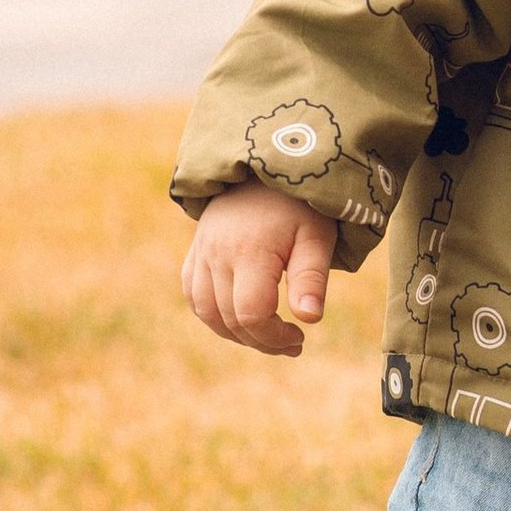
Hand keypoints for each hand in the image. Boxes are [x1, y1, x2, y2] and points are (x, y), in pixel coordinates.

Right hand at [183, 185, 337, 356]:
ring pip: (207, 312)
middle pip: (229, 319)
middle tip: (292, 343)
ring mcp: (202, 253)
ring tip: (267, 335)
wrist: (263, 167)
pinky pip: (194, 295)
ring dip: (236, 333)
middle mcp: (218, 254)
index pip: (251, 314)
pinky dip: (213, 315)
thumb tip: (310, 318)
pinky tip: (240, 320)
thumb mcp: (317, 235)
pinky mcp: (195, 252)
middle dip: (262, 341)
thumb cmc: (299, 204)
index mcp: (250, 251)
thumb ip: (312, 277)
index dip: (274, 337)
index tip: (300, 337)